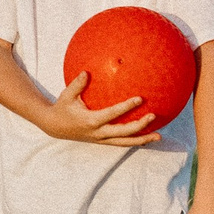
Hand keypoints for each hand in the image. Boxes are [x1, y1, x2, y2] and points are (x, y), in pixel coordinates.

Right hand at [34, 73, 159, 145]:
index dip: (127, 107)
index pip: (112, 114)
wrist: (55, 127)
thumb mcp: (67, 95)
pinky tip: (147, 138)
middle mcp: (98, 133)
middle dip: (140, 126)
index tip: (140, 99)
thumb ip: (77, 84)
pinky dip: (135, 141)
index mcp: (91, 120)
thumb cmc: (63, 108)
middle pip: (123, 133)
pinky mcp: (103, 141)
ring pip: (125, 142)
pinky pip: (121, 142)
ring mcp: (101, 139)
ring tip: (158, 137)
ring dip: (142, 139)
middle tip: (153, 117)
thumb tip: (87, 71)